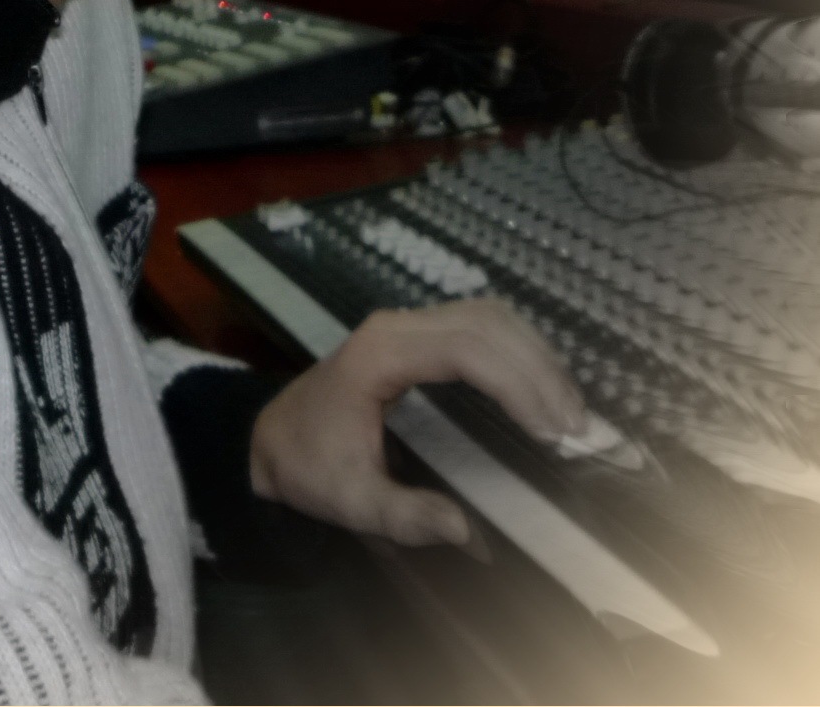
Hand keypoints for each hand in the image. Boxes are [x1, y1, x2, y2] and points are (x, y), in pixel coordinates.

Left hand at [247, 297, 585, 546]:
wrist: (269, 439)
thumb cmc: (309, 466)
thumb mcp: (352, 502)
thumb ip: (406, 517)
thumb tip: (466, 530)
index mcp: (379, 354)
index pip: (466, 350)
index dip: (517, 384)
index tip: (551, 432)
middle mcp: (395, 326)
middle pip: (486, 325)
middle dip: (538, 371)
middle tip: (575, 429)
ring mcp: (404, 324)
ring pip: (488, 316)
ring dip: (535, 356)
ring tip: (569, 411)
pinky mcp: (414, 333)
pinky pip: (478, 323)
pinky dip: (518, 349)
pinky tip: (541, 388)